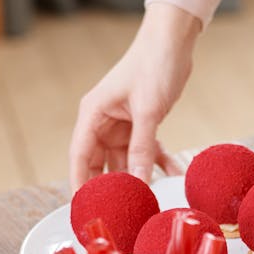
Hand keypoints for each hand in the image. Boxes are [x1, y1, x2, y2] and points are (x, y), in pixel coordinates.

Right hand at [69, 3, 201, 190]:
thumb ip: (142, 148)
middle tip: (120, 211)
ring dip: (140, 175)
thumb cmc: (153, 65)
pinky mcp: (142, 122)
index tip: (85, 207)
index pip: (79, 156)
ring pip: (126, 159)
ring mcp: (122, 123)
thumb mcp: (148, 111)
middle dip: (112, 185)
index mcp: (93, 114)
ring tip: (151, 198)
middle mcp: (103, 121)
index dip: (80, 183)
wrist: (174, 42)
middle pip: (101, 162)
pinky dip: (158, 160)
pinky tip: (174, 172)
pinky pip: (146, 149)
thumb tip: (137, 181)